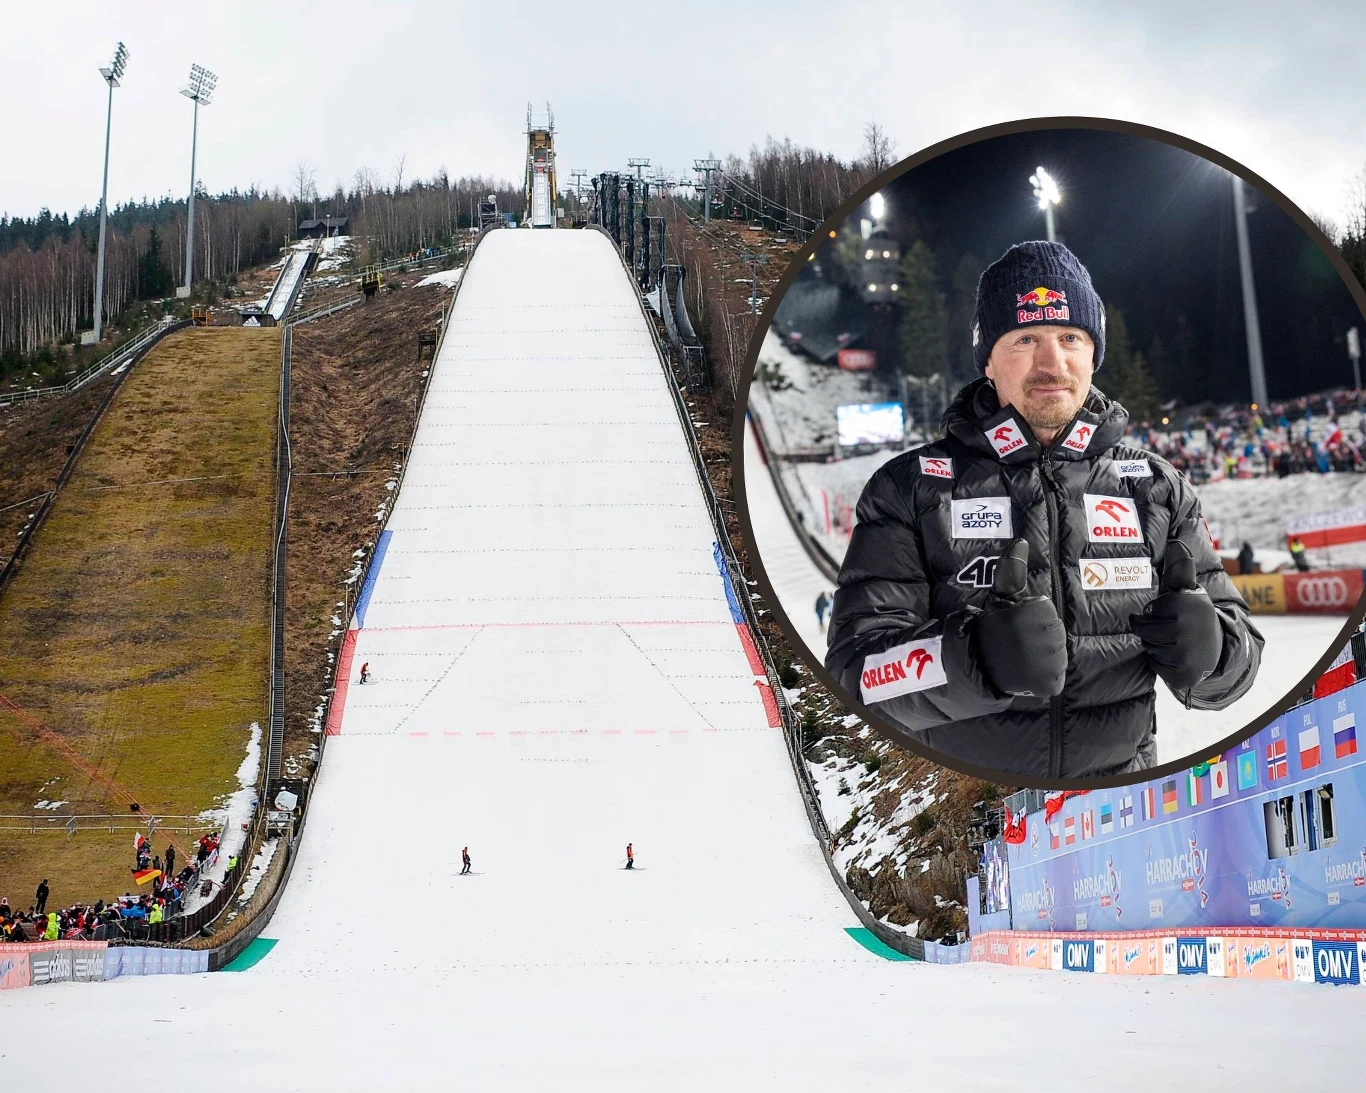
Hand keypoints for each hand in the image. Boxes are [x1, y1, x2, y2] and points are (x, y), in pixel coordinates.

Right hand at [973, 538, 1067, 697]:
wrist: (974, 664)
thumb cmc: (990, 628)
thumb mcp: (999, 598)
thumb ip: (1011, 571)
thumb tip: (1021, 542)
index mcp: (1034, 612)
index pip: (1047, 614)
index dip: (1031, 619)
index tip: (1013, 625)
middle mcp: (1043, 637)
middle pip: (1055, 635)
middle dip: (1038, 638)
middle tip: (1016, 642)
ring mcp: (1047, 663)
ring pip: (1056, 656)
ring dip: (1041, 658)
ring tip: (1020, 657)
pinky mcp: (1049, 683)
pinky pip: (1055, 679)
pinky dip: (1043, 679)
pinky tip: (1026, 674)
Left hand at [1130, 540, 1220, 690]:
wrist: (1220, 651)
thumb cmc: (1194, 617)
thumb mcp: (1188, 592)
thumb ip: (1179, 569)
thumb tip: (1176, 541)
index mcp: (1189, 603)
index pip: (1150, 608)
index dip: (1158, 610)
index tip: (1173, 611)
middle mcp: (1187, 627)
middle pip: (1143, 628)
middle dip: (1153, 628)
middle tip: (1173, 628)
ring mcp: (1185, 651)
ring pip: (1148, 645)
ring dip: (1156, 644)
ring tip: (1176, 641)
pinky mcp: (1182, 671)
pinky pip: (1155, 663)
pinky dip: (1161, 661)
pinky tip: (1177, 656)